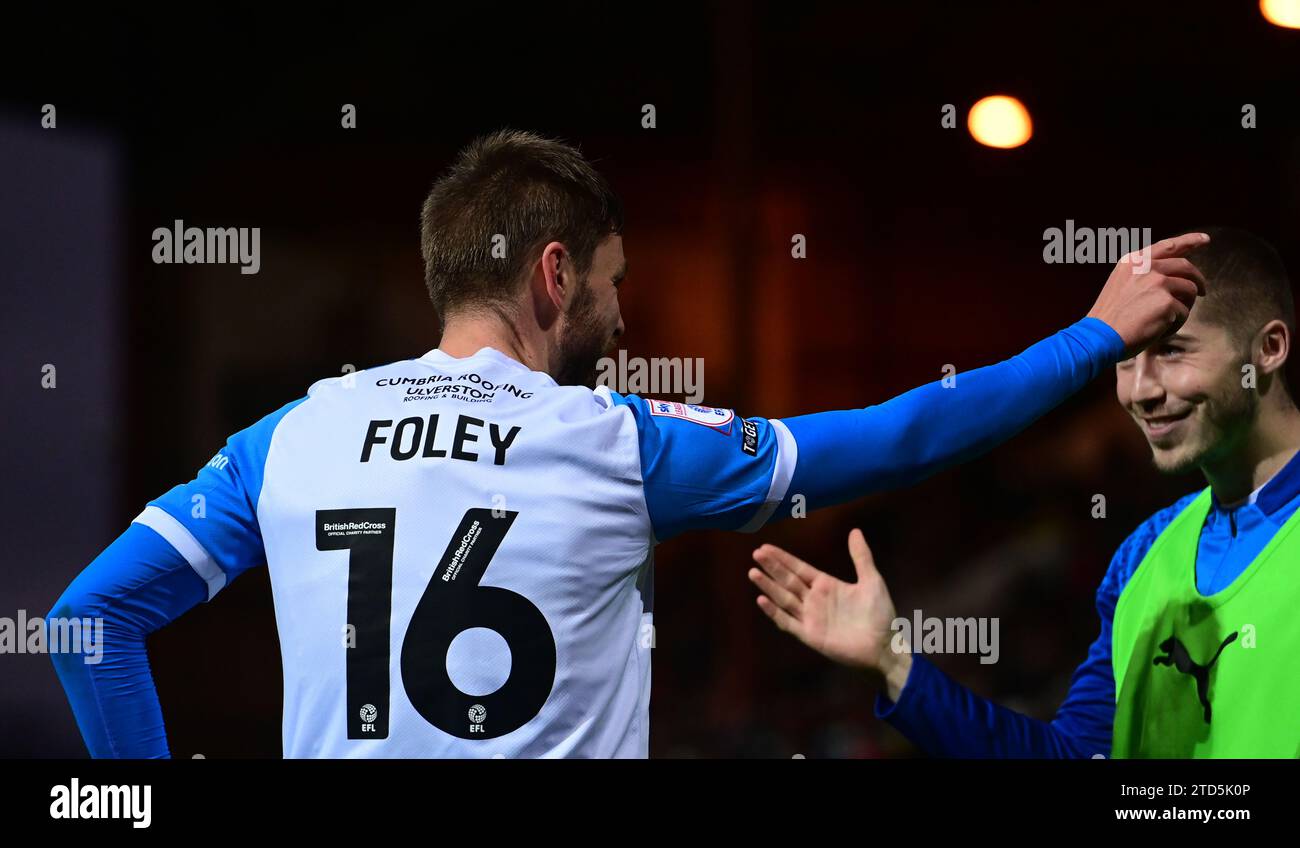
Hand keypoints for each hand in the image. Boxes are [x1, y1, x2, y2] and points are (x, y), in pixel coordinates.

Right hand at [749, 529, 911, 700]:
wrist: (884, 646)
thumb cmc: (880, 614)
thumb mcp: (872, 580)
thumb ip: (861, 556)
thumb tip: (855, 530)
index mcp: (826, 585)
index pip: (799, 568)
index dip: (783, 558)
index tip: (766, 547)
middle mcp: (814, 600)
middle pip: (787, 580)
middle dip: (772, 567)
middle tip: (756, 554)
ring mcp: (810, 617)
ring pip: (783, 598)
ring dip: (768, 586)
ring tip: (753, 573)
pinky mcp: (809, 635)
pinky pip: (787, 622)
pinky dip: (774, 611)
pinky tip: (762, 599)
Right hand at [1087, 232, 1209, 357]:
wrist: (1098, 337)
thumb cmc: (1109, 317)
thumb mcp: (1121, 284)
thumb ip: (1144, 275)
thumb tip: (1174, 276)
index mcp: (1133, 261)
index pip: (1168, 246)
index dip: (1189, 240)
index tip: (1204, 239)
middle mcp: (1147, 267)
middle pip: (1186, 267)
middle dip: (1198, 280)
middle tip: (1202, 292)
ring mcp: (1158, 283)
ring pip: (1190, 291)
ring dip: (1184, 307)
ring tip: (1167, 321)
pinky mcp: (1167, 302)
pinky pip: (1184, 313)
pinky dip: (1175, 325)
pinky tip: (1159, 331)